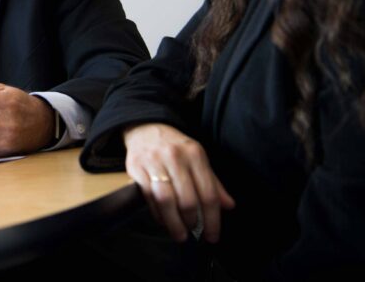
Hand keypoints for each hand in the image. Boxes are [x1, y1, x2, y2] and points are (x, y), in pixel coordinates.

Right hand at [123, 123, 234, 242]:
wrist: (145, 128)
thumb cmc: (175, 147)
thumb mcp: (197, 158)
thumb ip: (213, 182)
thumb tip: (229, 206)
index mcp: (195, 154)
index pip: (208, 193)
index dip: (212, 219)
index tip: (212, 236)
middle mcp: (175, 156)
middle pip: (187, 199)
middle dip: (192, 223)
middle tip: (194, 234)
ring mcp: (153, 161)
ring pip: (166, 200)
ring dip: (174, 222)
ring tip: (180, 234)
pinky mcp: (136, 167)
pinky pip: (148, 196)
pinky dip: (157, 213)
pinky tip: (163, 220)